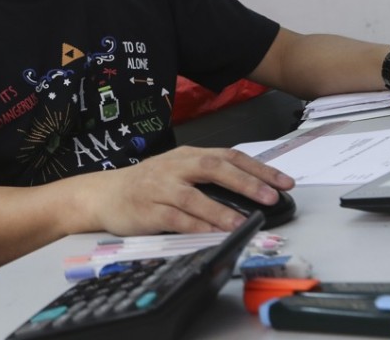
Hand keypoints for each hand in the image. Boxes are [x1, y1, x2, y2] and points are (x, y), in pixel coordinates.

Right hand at [90, 146, 293, 235]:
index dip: (258, 168)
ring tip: (243, 222)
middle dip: (245, 182)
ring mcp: (158, 188)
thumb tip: (253, 191)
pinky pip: (174, 218)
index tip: (285, 182)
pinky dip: (194, 226)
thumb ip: (208, 178)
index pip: (228, 156)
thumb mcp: (178, 172)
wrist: (104, 194)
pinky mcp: (147, 210)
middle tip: (271, 196)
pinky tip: (212, 234)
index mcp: (186, 156)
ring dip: (220, 210)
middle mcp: (174, 168)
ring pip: (193, 196)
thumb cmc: (146, 185)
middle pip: (212, 168)